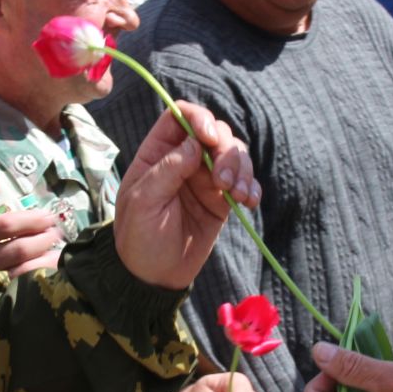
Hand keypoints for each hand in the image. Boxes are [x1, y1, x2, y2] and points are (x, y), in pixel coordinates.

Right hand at [0, 181, 62, 276]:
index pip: (1, 227)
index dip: (27, 221)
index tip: (47, 215)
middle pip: (13, 250)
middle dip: (39, 241)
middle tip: (57, 231)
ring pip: (13, 270)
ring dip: (38, 260)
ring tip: (57, 251)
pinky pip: (8, 283)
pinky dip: (27, 276)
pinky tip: (43, 271)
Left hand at [114, 102, 259, 289]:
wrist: (154, 275)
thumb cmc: (139, 236)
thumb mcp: (143, 201)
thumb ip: (167, 169)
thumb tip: (195, 143)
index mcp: (158, 152)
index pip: (181, 116)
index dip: (199, 118)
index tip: (209, 139)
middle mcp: (185, 159)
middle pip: (216, 132)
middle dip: (226, 151)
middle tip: (223, 181)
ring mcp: (206, 178)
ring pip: (235, 154)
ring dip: (242, 169)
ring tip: (237, 195)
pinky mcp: (223, 199)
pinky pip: (246, 182)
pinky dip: (253, 187)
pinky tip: (249, 201)